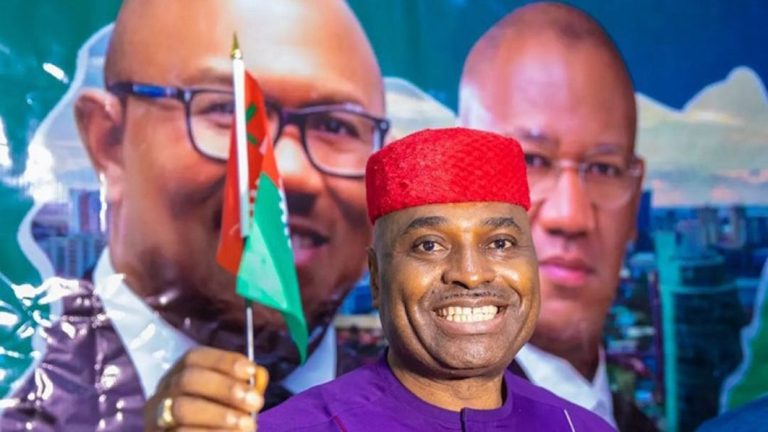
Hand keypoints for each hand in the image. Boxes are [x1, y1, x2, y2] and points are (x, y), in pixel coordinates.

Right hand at [144, 346, 268, 430]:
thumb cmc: (216, 421)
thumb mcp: (230, 401)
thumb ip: (244, 387)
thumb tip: (259, 376)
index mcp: (179, 374)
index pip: (194, 357)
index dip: (224, 361)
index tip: (251, 371)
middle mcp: (163, 392)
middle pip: (188, 379)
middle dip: (225, 388)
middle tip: (256, 401)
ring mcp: (156, 418)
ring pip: (182, 408)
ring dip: (220, 415)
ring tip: (249, 425)